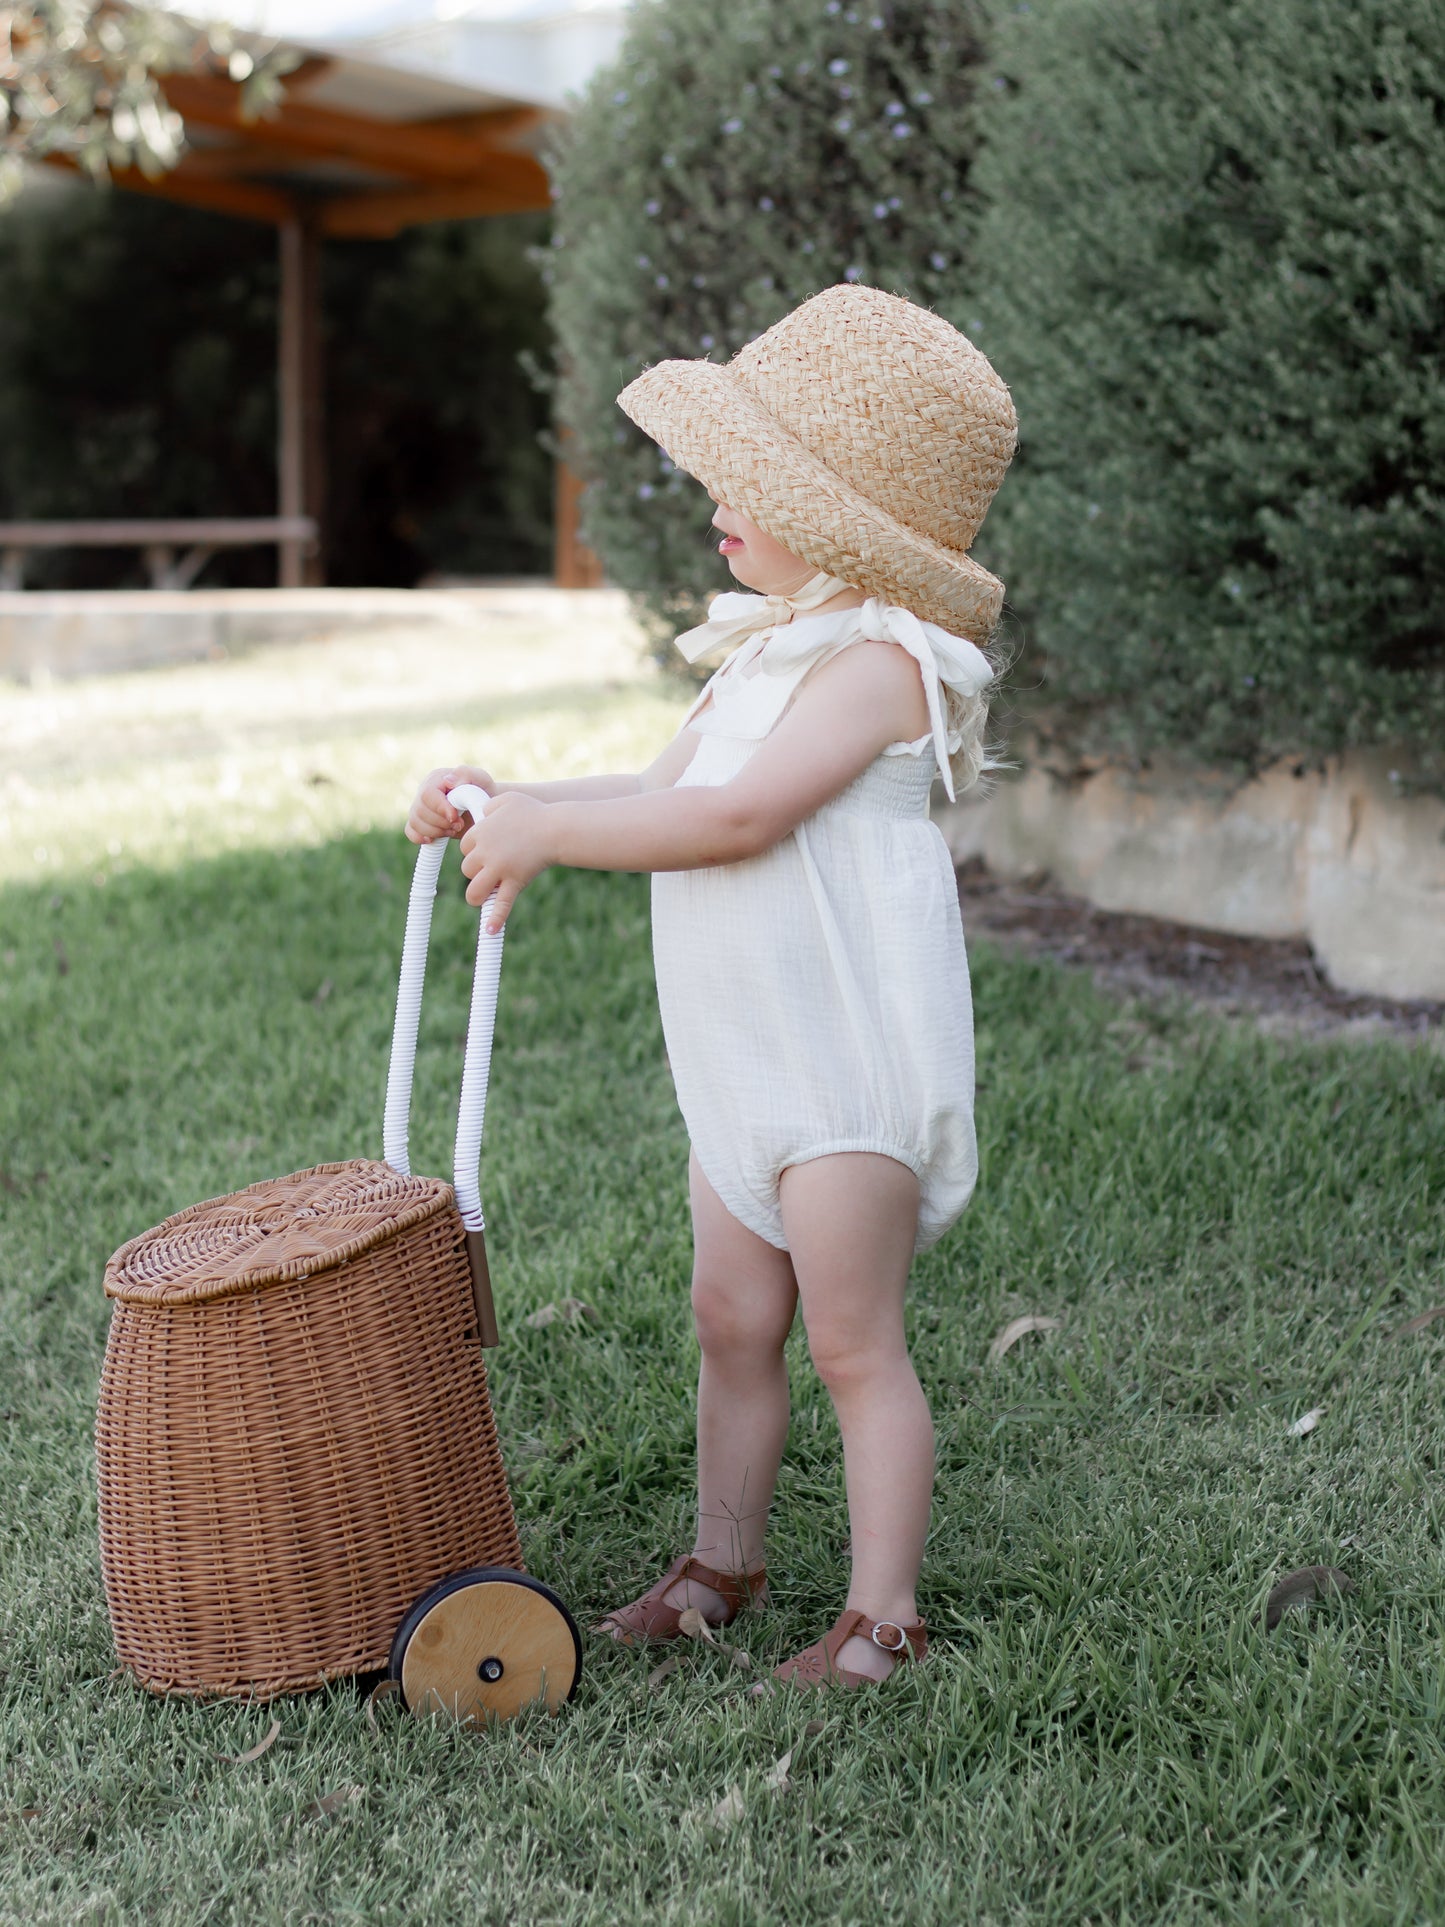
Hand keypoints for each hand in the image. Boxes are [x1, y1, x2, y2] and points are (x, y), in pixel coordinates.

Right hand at [405, 766, 495, 844]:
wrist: (485, 808)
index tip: (456, 817)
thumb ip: (467, 774)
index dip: (440, 808)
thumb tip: (448, 780)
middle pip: (419, 810)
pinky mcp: (421, 821)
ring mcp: (420, 806)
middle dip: (441, 822)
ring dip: (436, 831)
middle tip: (459, 824)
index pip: (428, 794)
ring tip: (454, 829)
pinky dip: (419, 837)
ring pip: (415, 822)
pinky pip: (410, 830)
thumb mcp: (481, 779)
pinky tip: (433, 839)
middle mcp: (425, 791)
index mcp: (436, 778)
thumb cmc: (484, 791)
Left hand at [459, 791, 552, 929]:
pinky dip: (496, 919)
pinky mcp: (514, 882)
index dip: (475, 850)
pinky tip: (491, 930)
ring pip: (475, 890)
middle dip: (478, 871)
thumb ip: (489, 807)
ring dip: (478, 895)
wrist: (556, 829)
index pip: (465, 847)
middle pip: (467, 869)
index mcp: (481, 832)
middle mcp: (486, 852)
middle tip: (492, 869)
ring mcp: (499, 869)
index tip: (488, 850)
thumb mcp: (507, 800)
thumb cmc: (534, 812)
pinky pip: (502, 904)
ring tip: (484, 896)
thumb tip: (480, 815)